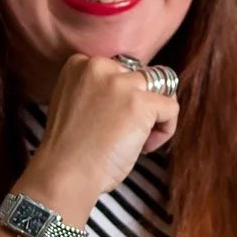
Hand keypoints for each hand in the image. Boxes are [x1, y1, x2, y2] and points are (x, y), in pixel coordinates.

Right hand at [19, 54, 179, 218]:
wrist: (65, 173)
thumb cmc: (69, 150)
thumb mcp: (75, 103)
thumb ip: (97, 90)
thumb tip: (129, 93)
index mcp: (80, 64)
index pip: (120, 68)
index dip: (123, 96)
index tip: (111, 120)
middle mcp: (101, 66)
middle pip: (142, 77)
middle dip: (140, 103)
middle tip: (125, 132)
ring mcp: (122, 83)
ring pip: (161, 88)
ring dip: (155, 115)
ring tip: (139, 140)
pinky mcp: (141, 103)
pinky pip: (171, 108)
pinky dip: (166, 130)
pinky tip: (145, 147)